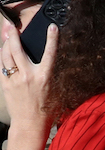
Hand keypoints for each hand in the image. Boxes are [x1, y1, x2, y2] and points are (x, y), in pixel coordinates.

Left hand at [0, 17, 54, 149]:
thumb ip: (47, 74)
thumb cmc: (46, 109)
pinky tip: (2, 53)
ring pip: (5, 56)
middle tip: (10, 26)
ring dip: (4, 44)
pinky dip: (1, 58)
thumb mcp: (54, 90)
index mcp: (45, 77)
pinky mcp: (5, 85)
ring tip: (5, 36)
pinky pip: (1, 66)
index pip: (50, 53)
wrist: (30, 124)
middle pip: (17, 49)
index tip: (53, 27)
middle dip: (12, 35)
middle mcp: (28, 76)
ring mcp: (14, 80)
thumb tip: (43, 61)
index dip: (52, 39)